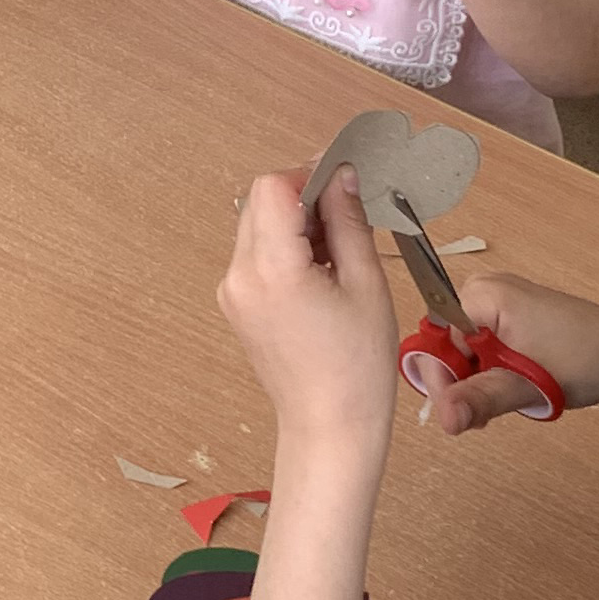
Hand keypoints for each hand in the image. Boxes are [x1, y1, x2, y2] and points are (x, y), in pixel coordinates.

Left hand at [217, 168, 400, 447]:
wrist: (329, 425)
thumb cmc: (356, 366)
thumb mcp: (366, 283)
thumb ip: (349, 222)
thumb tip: (342, 176)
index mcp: (271, 269)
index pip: (273, 187)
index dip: (310, 174)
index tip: (345, 178)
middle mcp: (239, 276)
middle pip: (260, 202)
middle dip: (304, 197)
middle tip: (349, 214)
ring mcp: (232, 291)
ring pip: (256, 225)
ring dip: (295, 222)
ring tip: (338, 251)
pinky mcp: (236, 303)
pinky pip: (255, 254)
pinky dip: (285, 247)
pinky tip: (321, 270)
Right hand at [423, 268, 598, 433]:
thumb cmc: (587, 364)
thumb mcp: (528, 386)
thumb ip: (481, 398)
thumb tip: (443, 420)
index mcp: (485, 295)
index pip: (434, 341)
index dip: (441, 381)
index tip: (458, 415)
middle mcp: (485, 288)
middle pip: (443, 344)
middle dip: (458, 384)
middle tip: (482, 415)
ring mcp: (498, 299)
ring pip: (459, 350)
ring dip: (474, 382)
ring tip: (503, 402)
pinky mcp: (510, 313)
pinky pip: (478, 345)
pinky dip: (488, 372)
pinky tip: (510, 387)